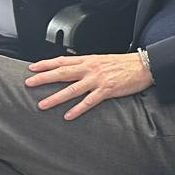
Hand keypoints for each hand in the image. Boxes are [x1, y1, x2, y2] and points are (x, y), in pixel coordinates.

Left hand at [23, 51, 152, 119]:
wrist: (145, 65)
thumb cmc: (125, 64)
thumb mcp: (103, 59)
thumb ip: (88, 64)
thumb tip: (74, 69)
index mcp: (89, 60)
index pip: (62, 61)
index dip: (46, 64)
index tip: (32, 68)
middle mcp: (91, 68)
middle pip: (62, 73)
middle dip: (44, 78)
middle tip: (28, 83)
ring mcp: (98, 79)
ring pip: (72, 89)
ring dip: (56, 97)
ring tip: (42, 105)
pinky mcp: (108, 90)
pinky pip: (89, 101)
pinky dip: (78, 109)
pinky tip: (68, 115)